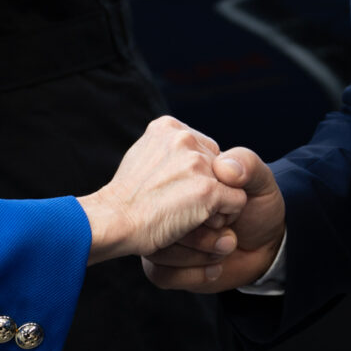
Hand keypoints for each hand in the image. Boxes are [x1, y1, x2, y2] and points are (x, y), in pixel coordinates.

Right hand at [78, 116, 245, 264]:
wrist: (113, 221)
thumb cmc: (124, 198)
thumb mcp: (141, 156)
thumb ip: (167, 150)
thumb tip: (183, 152)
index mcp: (168, 127)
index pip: (203, 148)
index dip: (196, 173)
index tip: (177, 190)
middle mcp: (184, 138)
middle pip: (219, 164)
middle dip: (209, 185)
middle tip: (184, 205)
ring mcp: (197, 164)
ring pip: (230, 184)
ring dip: (216, 203)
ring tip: (189, 215)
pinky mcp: (208, 190)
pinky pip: (237, 202)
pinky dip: (225, 217)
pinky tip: (199, 223)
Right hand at [142, 148, 283, 291]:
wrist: (264, 250)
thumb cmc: (258, 209)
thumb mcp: (260, 180)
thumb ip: (247, 163)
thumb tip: (223, 168)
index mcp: (182, 168)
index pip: (176, 181)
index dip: (207, 197)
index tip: (225, 208)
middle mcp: (162, 198)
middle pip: (163, 216)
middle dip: (205, 231)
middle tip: (228, 230)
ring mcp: (157, 230)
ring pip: (159, 248)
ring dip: (203, 253)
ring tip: (225, 247)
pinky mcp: (157, 262)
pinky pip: (160, 272)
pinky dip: (195, 274)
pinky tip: (214, 266)